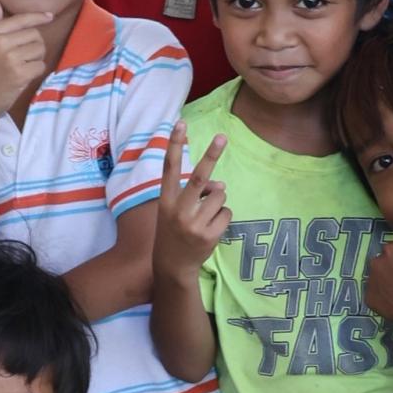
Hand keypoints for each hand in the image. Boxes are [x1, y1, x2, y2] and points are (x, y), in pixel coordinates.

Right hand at [0, 0, 50, 124]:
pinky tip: (23, 77)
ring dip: (36, 59)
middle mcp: (0, 42)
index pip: (20, 19)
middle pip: (34, 35)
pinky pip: (40, 66)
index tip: (49, 16)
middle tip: (22, 59)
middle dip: (34, 46)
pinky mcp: (20, 73)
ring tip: (21, 68)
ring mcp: (10, 58)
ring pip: (40, 50)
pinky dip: (36, 72)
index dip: (37, 17)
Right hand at [153, 122, 229, 281]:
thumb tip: (222, 185)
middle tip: (222, 137)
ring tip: (206, 215)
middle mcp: (178, 211)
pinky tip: (211, 227)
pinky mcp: (209, 236)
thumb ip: (195, 194)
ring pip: (219, 197)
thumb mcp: (175, 211)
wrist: (172, 267)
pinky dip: (223, 217)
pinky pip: (226, 213)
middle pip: (199, 178)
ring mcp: (194, 225)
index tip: (180, 124)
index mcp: (166, 201)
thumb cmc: (174, 232)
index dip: (174, 145)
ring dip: (218, 201)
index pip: (170, 168)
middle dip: (211, 155)